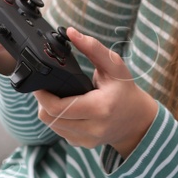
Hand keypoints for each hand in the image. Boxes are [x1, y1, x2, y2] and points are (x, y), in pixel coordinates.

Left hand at [32, 29, 158, 157]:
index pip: (57, 107)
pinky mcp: (84, 144)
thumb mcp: (114, 65)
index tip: (39, 84)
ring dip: (49, 111)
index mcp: (100, 108)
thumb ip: (92, 47)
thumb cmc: (125, 90)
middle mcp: (93, 128)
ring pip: (52, 126)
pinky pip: (60, 132)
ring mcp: (88, 139)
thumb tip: (71, 32)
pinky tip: (68, 109)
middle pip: (49, 118)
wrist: (138, 120)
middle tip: (46, 88)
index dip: (42, 96)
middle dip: (42, 102)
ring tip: (58, 96)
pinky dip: (59, 121)